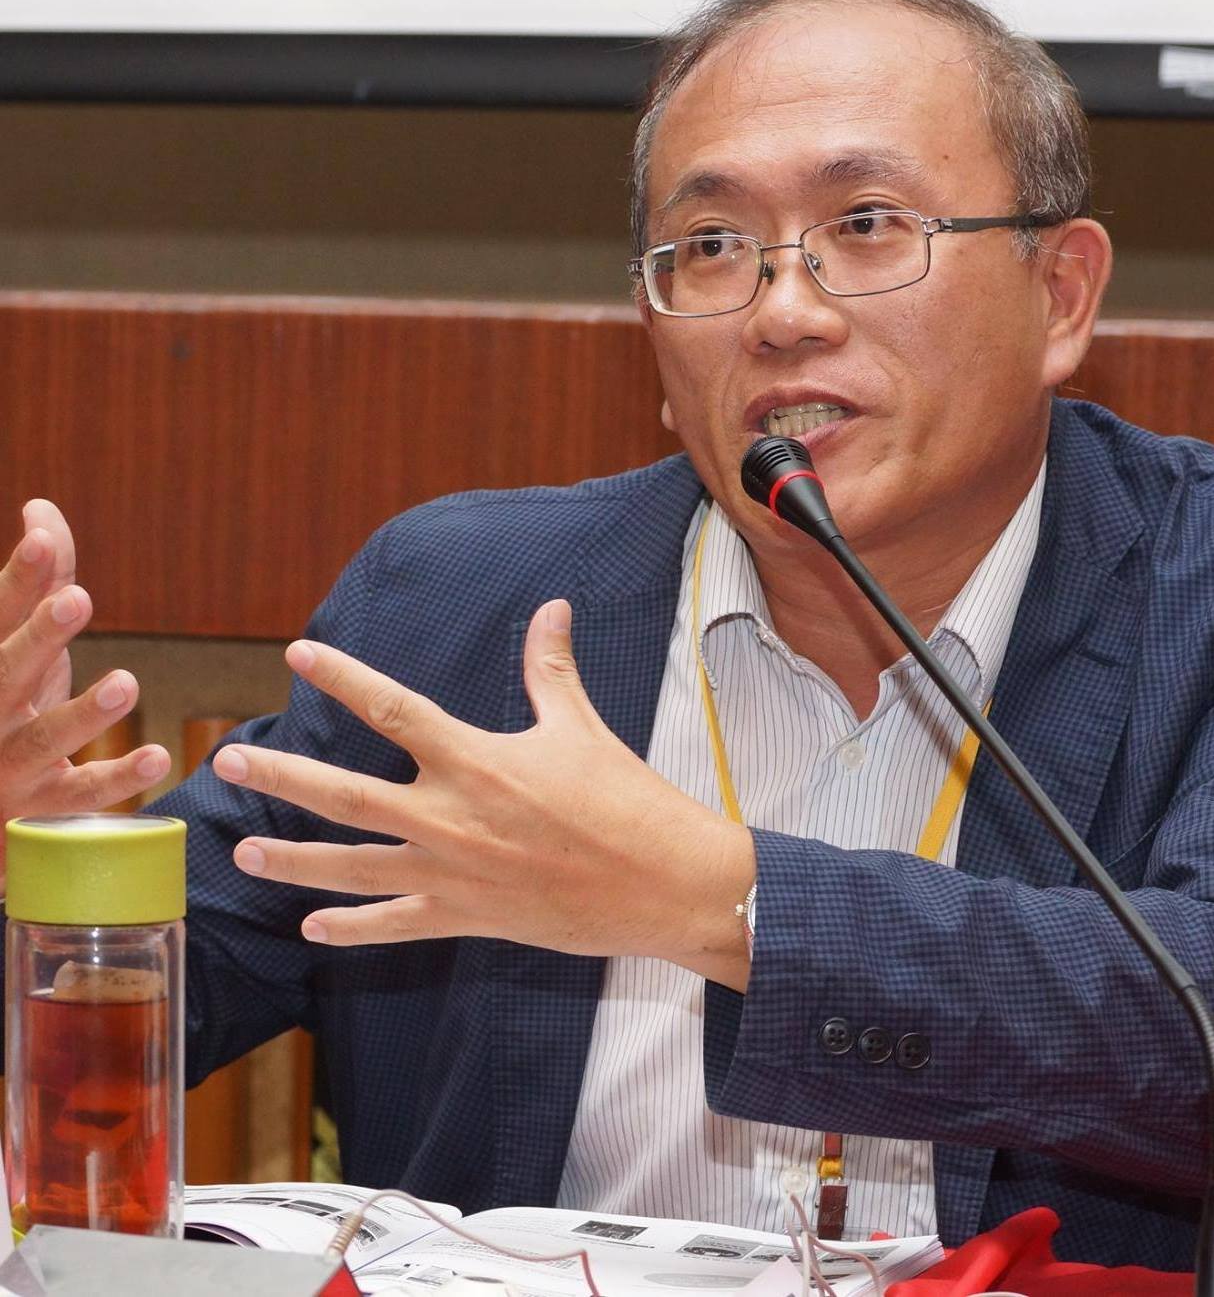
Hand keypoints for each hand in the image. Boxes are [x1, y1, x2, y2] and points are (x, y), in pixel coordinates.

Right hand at [0, 501, 170, 835]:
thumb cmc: (7, 704)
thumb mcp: (20, 643)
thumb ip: (38, 582)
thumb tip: (42, 510)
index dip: (19, 579)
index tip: (42, 539)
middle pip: (4, 672)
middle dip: (38, 636)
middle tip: (76, 599)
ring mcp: (6, 763)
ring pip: (40, 739)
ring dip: (82, 713)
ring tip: (126, 683)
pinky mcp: (37, 807)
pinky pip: (79, 795)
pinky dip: (118, 779)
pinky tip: (157, 757)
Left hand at [212, 599, 755, 987]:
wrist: (662, 882)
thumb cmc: (625, 799)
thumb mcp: (582, 727)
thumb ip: (551, 668)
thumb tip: (553, 607)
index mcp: (475, 760)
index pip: (391, 709)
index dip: (343, 677)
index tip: (299, 655)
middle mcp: (449, 816)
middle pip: (343, 795)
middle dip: (279, 778)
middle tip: (227, 762)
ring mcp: (451, 874)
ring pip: (350, 867)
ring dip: (291, 860)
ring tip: (241, 852)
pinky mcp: (466, 918)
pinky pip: (394, 926)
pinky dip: (351, 929)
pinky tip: (312, 929)